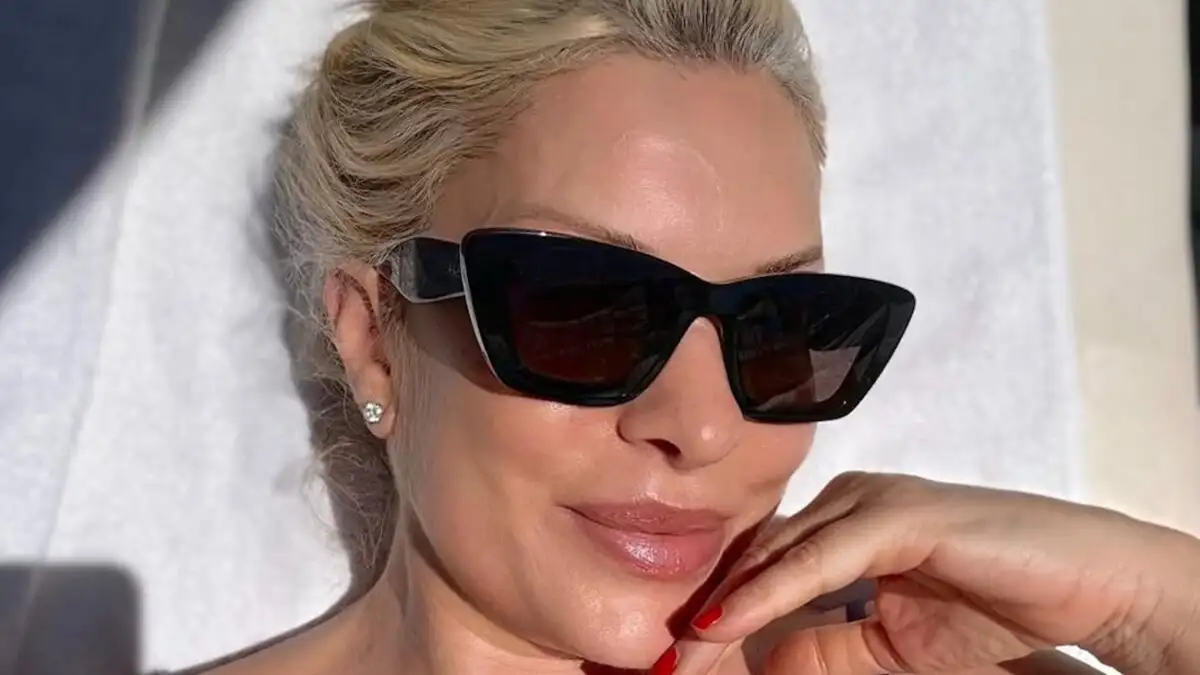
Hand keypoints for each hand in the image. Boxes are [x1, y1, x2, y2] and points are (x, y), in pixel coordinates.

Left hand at [663, 472, 1199, 674]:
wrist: (1086, 591)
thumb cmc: (993, 611)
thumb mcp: (885, 646)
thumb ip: (821, 647)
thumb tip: (757, 664)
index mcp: (839, 524)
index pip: (759, 567)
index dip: (715, 613)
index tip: (668, 661)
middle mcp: (847, 502)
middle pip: (756, 556)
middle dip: (706, 612)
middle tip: (657, 660)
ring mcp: (873, 500)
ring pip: (779, 553)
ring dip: (726, 604)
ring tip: (678, 650)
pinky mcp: (901, 512)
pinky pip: (824, 558)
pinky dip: (773, 591)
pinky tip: (728, 621)